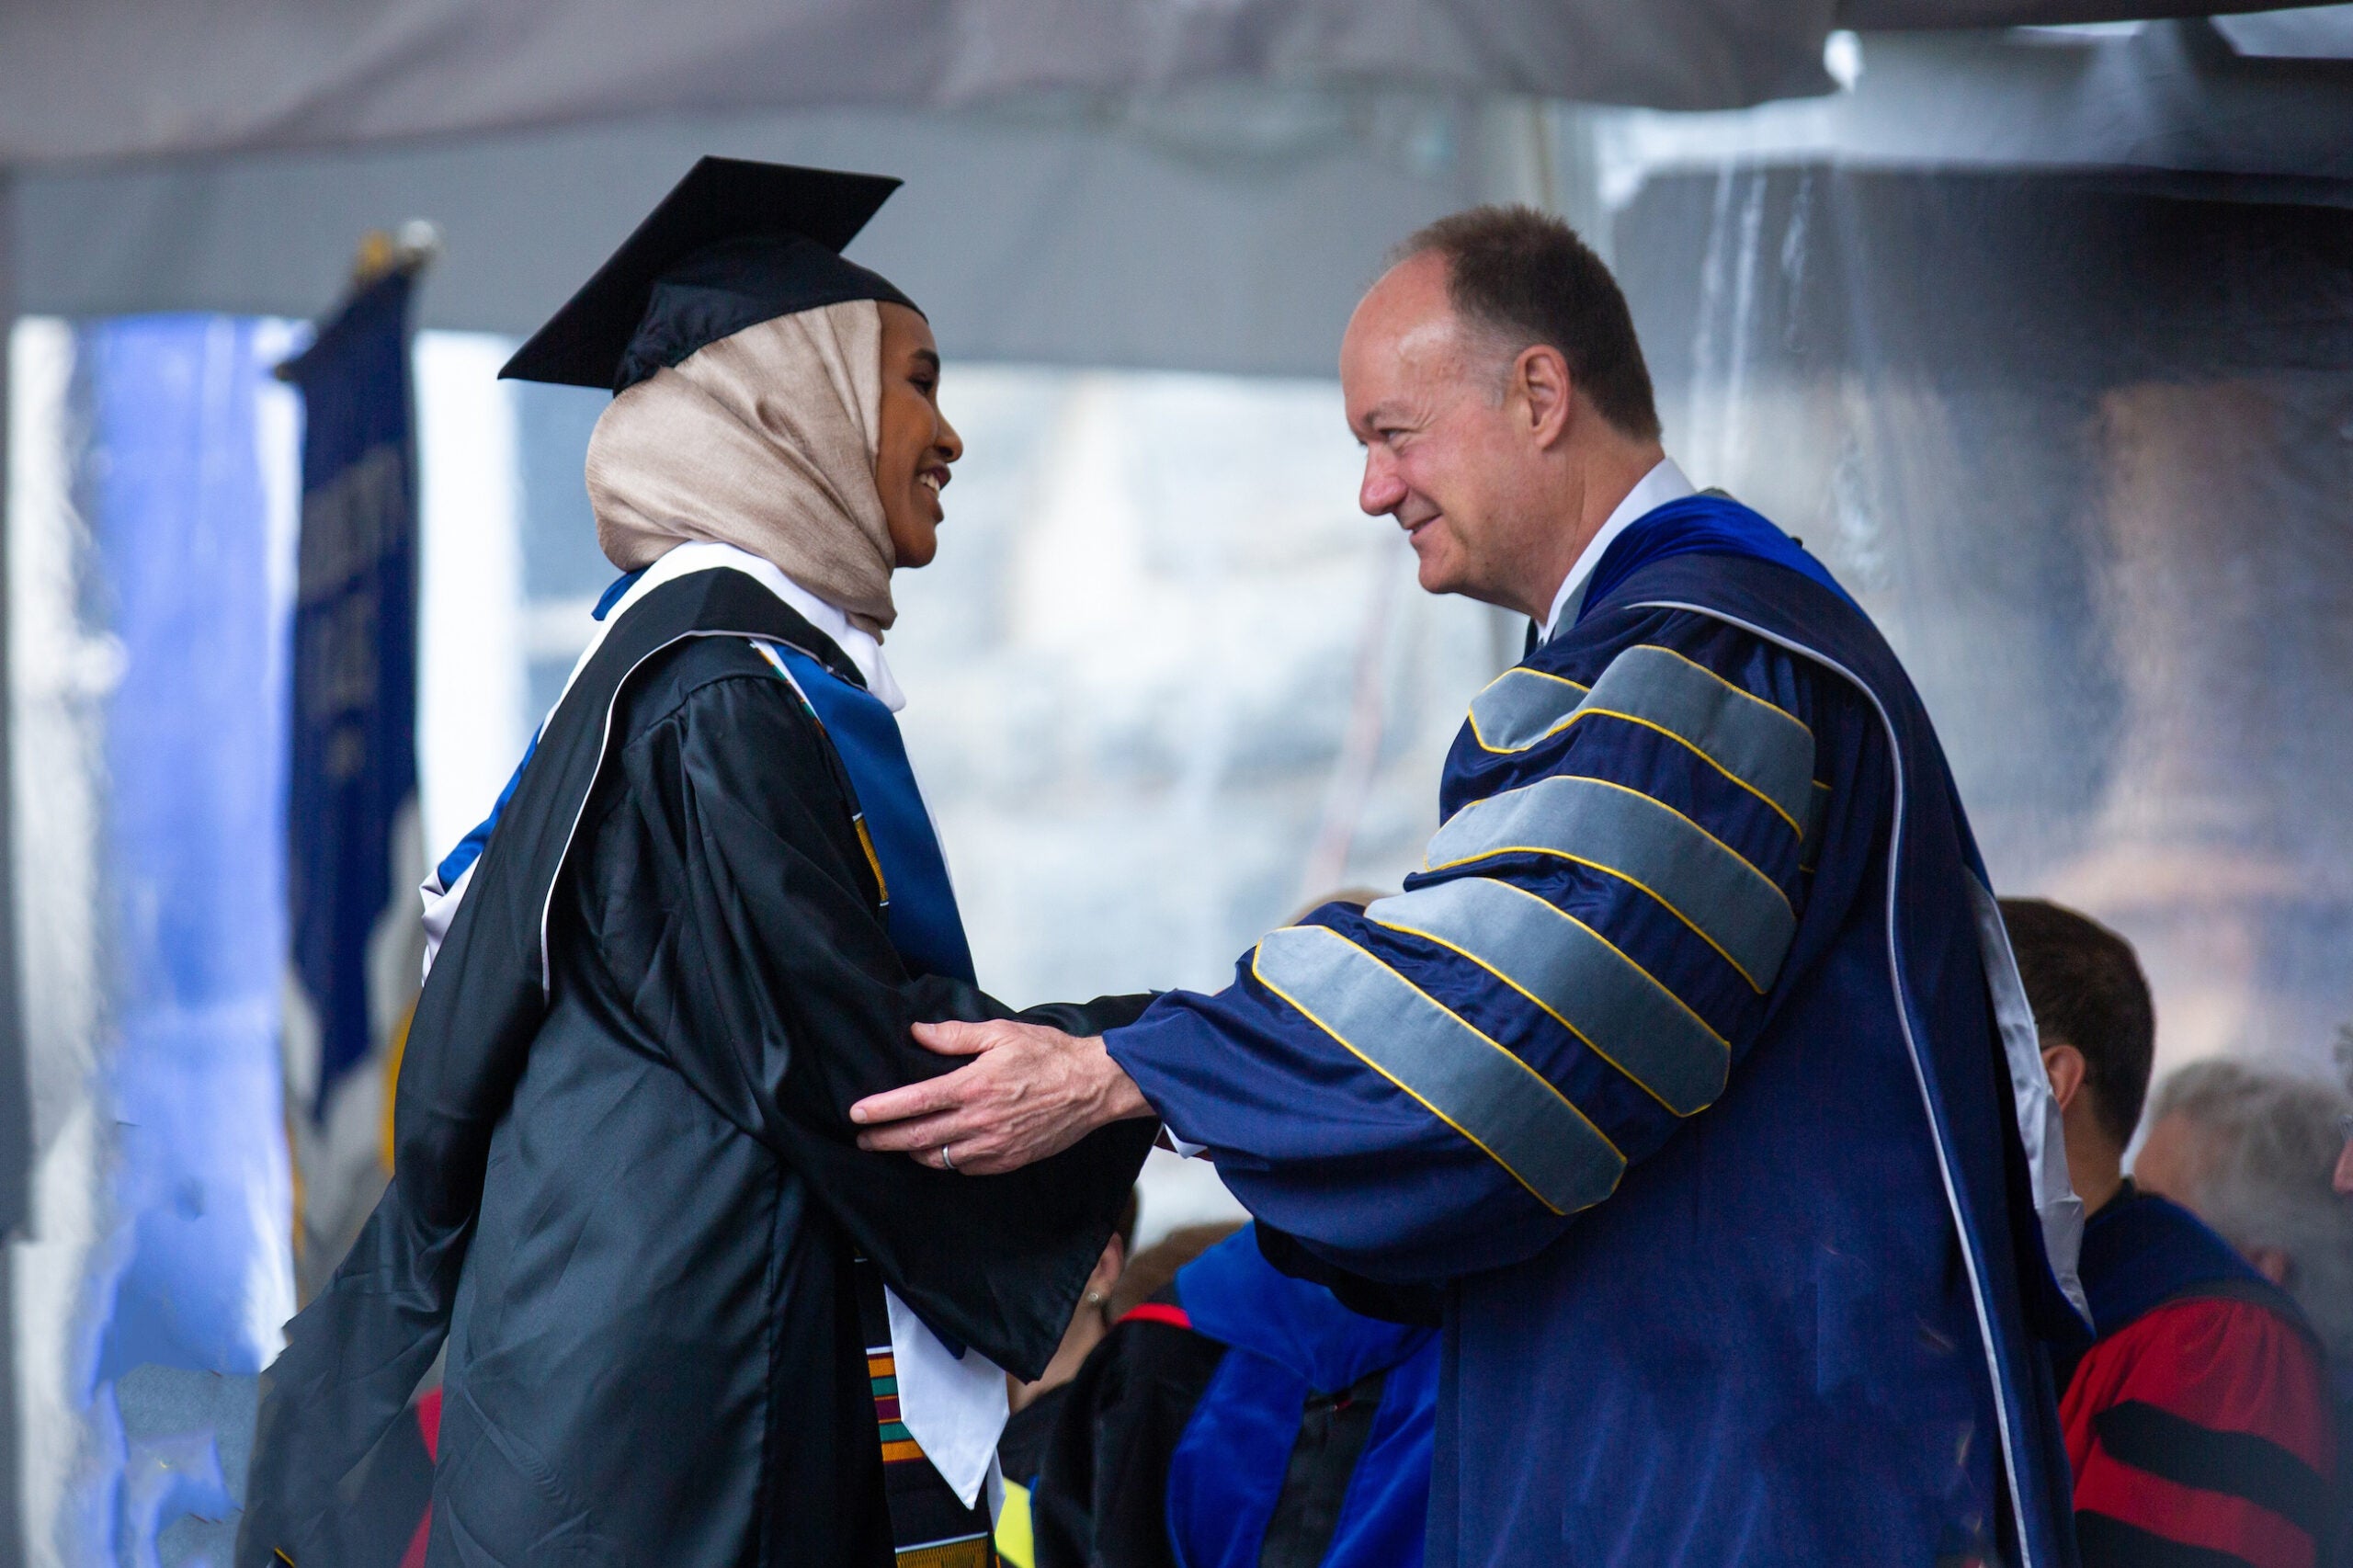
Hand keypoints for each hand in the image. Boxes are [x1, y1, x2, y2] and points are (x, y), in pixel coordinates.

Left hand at [848, 1019, 1152, 1175]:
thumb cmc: (1049, 1055)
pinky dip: (944, 1162)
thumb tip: (918, 1033)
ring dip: (911, 1153)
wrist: (1093, 1086)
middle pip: (918, 1138)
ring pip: (939, 1159)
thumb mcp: (1000, 1033)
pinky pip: (965, 1168)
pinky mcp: (1008, 1160)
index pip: (915, 1102)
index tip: (857, 1113)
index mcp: (974, 1086)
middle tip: (862, 1139)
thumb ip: (955, 1035)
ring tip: (895, 1145)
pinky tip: (938, 1153)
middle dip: (884, 1139)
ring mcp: (994, 1146)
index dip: (882, 1109)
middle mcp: (980, 1121)